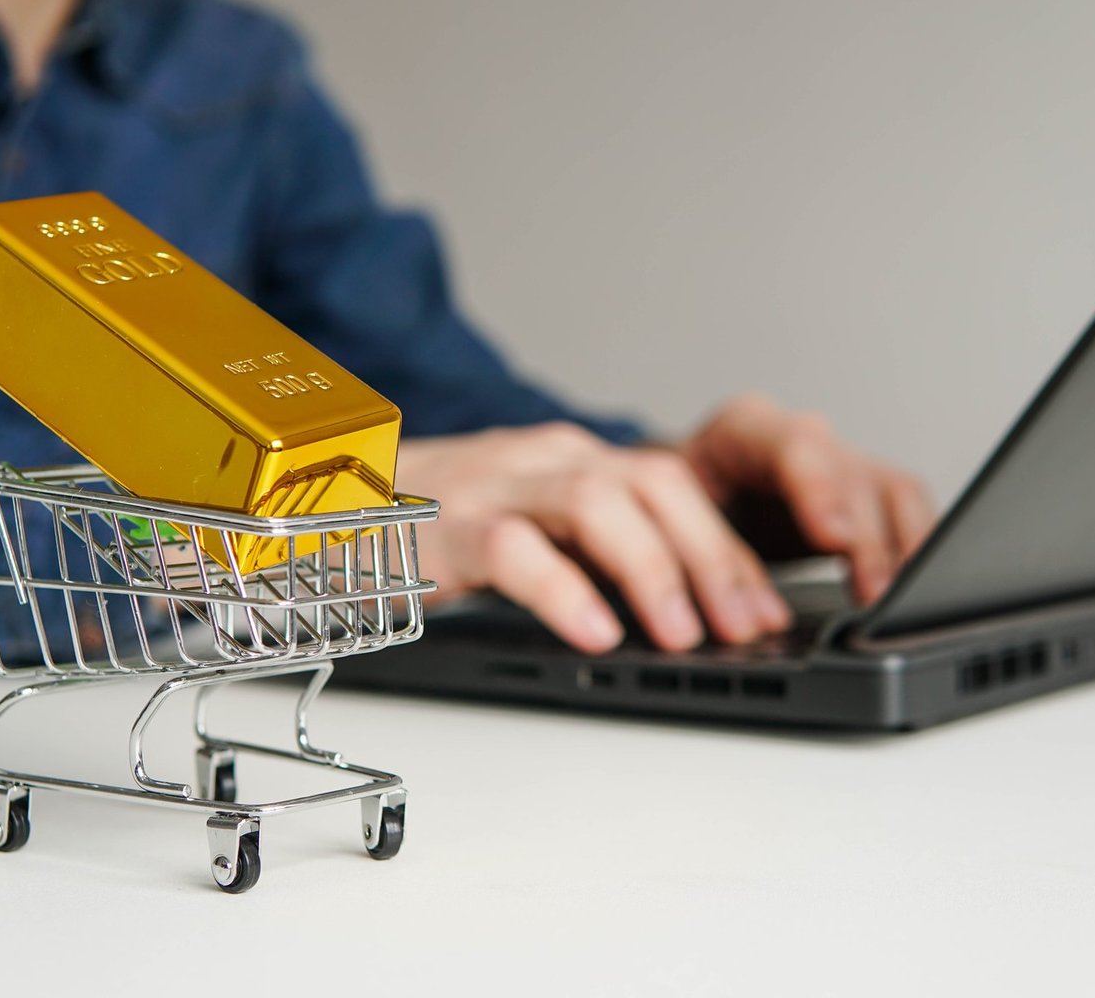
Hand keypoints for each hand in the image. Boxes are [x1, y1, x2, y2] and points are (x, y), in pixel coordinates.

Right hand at [396, 423, 791, 652]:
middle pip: (654, 484)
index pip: (676, 487)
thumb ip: (597, 553)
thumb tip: (684, 613)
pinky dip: (563, 590)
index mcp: (574, 459)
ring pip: (597, 502)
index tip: (767, 609)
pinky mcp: (446, 524)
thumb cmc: (439, 523)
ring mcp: (494, 483)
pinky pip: (515, 548)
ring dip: (653, 569)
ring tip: (682, 635)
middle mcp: (544, 459)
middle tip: (746, 626)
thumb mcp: (534, 526)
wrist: (328, 500)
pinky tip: (594, 634)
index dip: (729, 548)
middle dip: (713, 557)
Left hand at [678, 393, 935, 603]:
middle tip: (877, 595)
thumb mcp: (670, 518)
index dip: (819, 490)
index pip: (792, 444)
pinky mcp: (867, 497)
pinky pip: (909, 515)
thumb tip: (722, 601)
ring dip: (904, 551)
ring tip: (901, 606)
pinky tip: (915, 594)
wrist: (687, 499)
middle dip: (870, 540)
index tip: (834, 538)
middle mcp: (802, 439)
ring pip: (893, 494)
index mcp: (743, 430)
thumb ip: (701, 545)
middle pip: (853, 476)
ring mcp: (840, 464)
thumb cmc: (676, 507)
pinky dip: (917, 555)